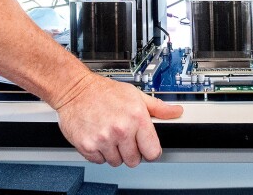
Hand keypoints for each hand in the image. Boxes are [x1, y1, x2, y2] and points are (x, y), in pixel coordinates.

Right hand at [55, 73, 182, 166]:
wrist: (76, 90)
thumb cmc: (105, 92)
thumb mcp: (136, 95)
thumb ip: (158, 107)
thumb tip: (176, 112)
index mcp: (136, 118)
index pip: (152, 152)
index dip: (150, 151)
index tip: (146, 148)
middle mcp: (121, 130)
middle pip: (134, 161)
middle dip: (132, 152)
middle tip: (125, 139)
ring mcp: (103, 139)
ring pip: (116, 162)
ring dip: (115, 153)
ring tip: (111, 136)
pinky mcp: (87, 146)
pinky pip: (99, 161)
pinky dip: (100, 153)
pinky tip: (100, 138)